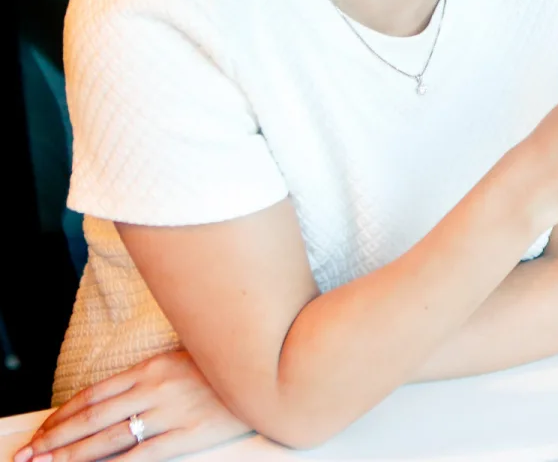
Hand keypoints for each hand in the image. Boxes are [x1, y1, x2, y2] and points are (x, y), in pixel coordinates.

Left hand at [13, 352, 249, 461]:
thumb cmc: (232, 364)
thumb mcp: (190, 357)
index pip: (95, 393)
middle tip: (29, 456)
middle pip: (93, 416)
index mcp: (154, 365)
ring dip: (73, 454)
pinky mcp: (190, 433)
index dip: (63, 414)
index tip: (43, 431)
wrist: (276, 370)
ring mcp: (172, 410)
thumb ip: (157, 373)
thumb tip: (123, 394)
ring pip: (110, 437)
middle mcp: (156, 386)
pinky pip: (143, 455)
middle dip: (56, 438)